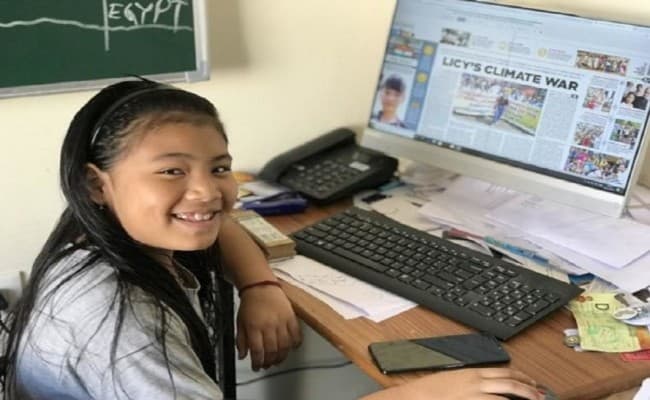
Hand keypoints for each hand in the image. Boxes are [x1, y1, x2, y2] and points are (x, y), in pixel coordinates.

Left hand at [236, 284, 301, 370]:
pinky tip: (291, 347)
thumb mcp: (240, 322)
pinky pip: (296, 335)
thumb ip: (240, 341)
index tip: (257, 367)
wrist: (260, 285)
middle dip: (269, 362)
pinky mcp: (291, 317)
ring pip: (285, 346)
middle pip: (272, 351)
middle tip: (267, 364)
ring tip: (278, 360)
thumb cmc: (250, 303)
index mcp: (254, 327)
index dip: (257, 363)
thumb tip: (242, 355)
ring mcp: (281, 321)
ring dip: (282, 357)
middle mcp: (268, 325)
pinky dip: (295, 344)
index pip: (257, 352)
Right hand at [362, 368, 543, 399]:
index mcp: (472, 373)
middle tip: (541, 394)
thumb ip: (470, 381)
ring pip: (505, 396)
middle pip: (509, 383)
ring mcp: (474, 395)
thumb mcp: (453, 380)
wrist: (416, 396)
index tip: (531, 381)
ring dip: (522, 398)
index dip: (521, 376)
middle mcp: (476, 382)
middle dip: (528, 389)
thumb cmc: (430, 390)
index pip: (504, 371)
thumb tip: (486, 385)